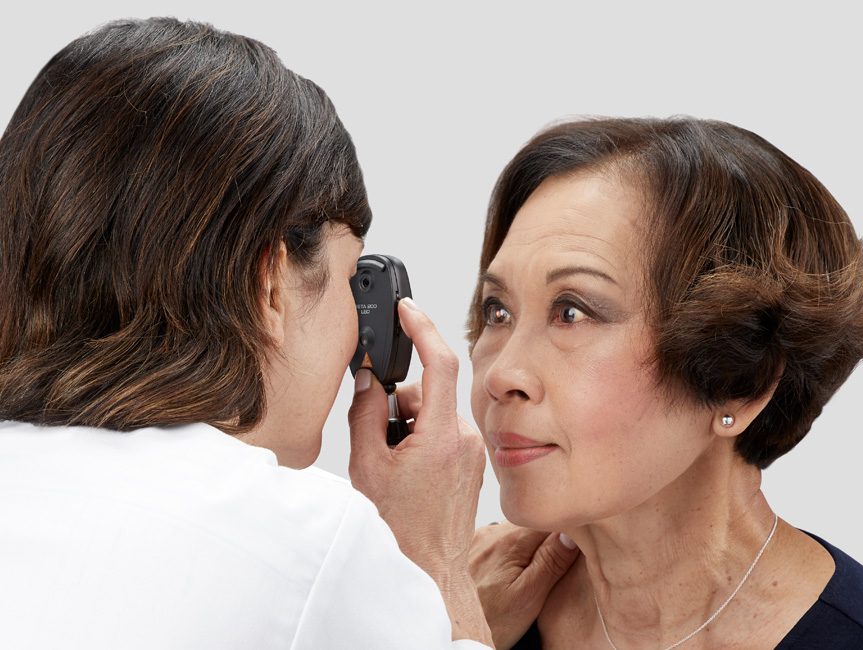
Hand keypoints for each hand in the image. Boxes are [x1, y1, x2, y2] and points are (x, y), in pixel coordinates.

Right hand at [349, 298, 490, 644]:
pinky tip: (412, 474)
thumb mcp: (368, 466)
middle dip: (398, 406)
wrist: (430, 572)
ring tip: (396, 469)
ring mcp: (473, 451)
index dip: (421, 327)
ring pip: (433, 414)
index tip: (407, 309)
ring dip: (409, 427)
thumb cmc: (400, 531)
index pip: (438, 361)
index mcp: (441, 436)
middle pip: (426, 393)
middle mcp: (465, 438)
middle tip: (381, 442)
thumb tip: (368, 380)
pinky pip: (443, 433)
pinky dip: (422, 441)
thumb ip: (366, 413)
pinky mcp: (473, 461)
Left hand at [470, 522, 579, 649]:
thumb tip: (572, 533)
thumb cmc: (491, 620)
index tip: (576, 545)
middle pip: (533, 522)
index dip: (568, 530)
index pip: (550, 519)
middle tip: (551, 566)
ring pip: (516, 530)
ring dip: (528, 543)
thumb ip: (551, 562)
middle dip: (548, 536)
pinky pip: (499, 539)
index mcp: (510, 541)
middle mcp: (492, 532)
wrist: (453, 629)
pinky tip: (510, 570)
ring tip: (530, 571)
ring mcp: (479, 538)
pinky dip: (510, 549)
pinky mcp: (470, 547)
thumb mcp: (529, 597)